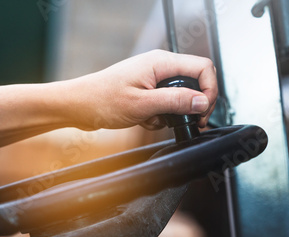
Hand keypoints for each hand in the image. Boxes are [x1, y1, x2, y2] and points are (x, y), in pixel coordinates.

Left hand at [68, 50, 216, 129]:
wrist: (78, 105)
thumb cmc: (102, 100)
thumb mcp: (143, 104)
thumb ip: (175, 101)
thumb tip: (202, 101)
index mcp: (161, 62)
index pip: (202, 67)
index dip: (210, 89)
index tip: (204, 110)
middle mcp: (159, 67)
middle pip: (194, 82)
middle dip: (194, 104)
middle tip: (192, 121)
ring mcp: (152, 79)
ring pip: (179, 95)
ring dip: (174, 113)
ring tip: (157, 121)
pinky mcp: (146, 91)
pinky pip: (165, 103)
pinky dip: (160, 115)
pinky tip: (146, 121)